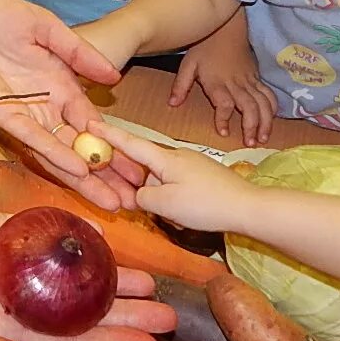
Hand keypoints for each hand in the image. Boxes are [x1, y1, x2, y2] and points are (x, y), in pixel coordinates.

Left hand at [0, 0, 144, 208]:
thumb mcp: (46, 27)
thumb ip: (78, 52)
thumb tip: (114, 77)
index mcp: (57, 84)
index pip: (90, 122)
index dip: (112, 144)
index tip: (138, 166)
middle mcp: (42, 105)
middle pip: (79, 146)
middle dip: (105, 172)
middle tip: (134, 197)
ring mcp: (23, 113)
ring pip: (59, 151)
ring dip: (85, 176)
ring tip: (113, 200)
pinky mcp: (0, 115)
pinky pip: (32, 139)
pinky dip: (55, 154)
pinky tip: (78, 169)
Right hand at [0, 195, 173, 340]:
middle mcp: (12, 301)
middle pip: (78, 313)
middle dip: (123, 316)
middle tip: (168, 315)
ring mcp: (10, 265)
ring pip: (71, 277)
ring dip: (110, 281)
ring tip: (152, 283)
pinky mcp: (2, 231)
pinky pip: (48, 238)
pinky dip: (80, 242)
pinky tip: (110, 243)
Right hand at [93, 125, 256, 231]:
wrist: (249, 208)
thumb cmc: (205, 204)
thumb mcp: (165, 205)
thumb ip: (142, 198)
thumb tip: (138, 194)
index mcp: (165, 158)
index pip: (130, 143)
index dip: (109, 134)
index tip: (90, 122)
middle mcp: (178, 155)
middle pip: (147, 166)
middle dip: (140, 184)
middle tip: (139, 202)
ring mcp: (194, 164)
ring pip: (164, 179)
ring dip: (162, 197)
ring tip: (175, 217)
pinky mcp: (205, 176)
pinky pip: (179, 184)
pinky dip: (176, 200)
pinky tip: (188, 216)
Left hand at [171, 30, 274, 147]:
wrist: (226, 28)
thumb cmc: (204, 46)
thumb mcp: (188, 64)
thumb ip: (181, 85)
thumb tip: (172, 104)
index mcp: (217, 82)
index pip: (224, 104)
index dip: (224, 119)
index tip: (224, 133)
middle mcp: (236, 84)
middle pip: (249, 107)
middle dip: (251, 126)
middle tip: (250, 143)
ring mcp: (249, 81)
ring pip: (263, 103)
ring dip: (265, 121)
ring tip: (263, 138)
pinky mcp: (257, 78)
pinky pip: (269, 94)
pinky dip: (273, 108)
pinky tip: (272, 121)